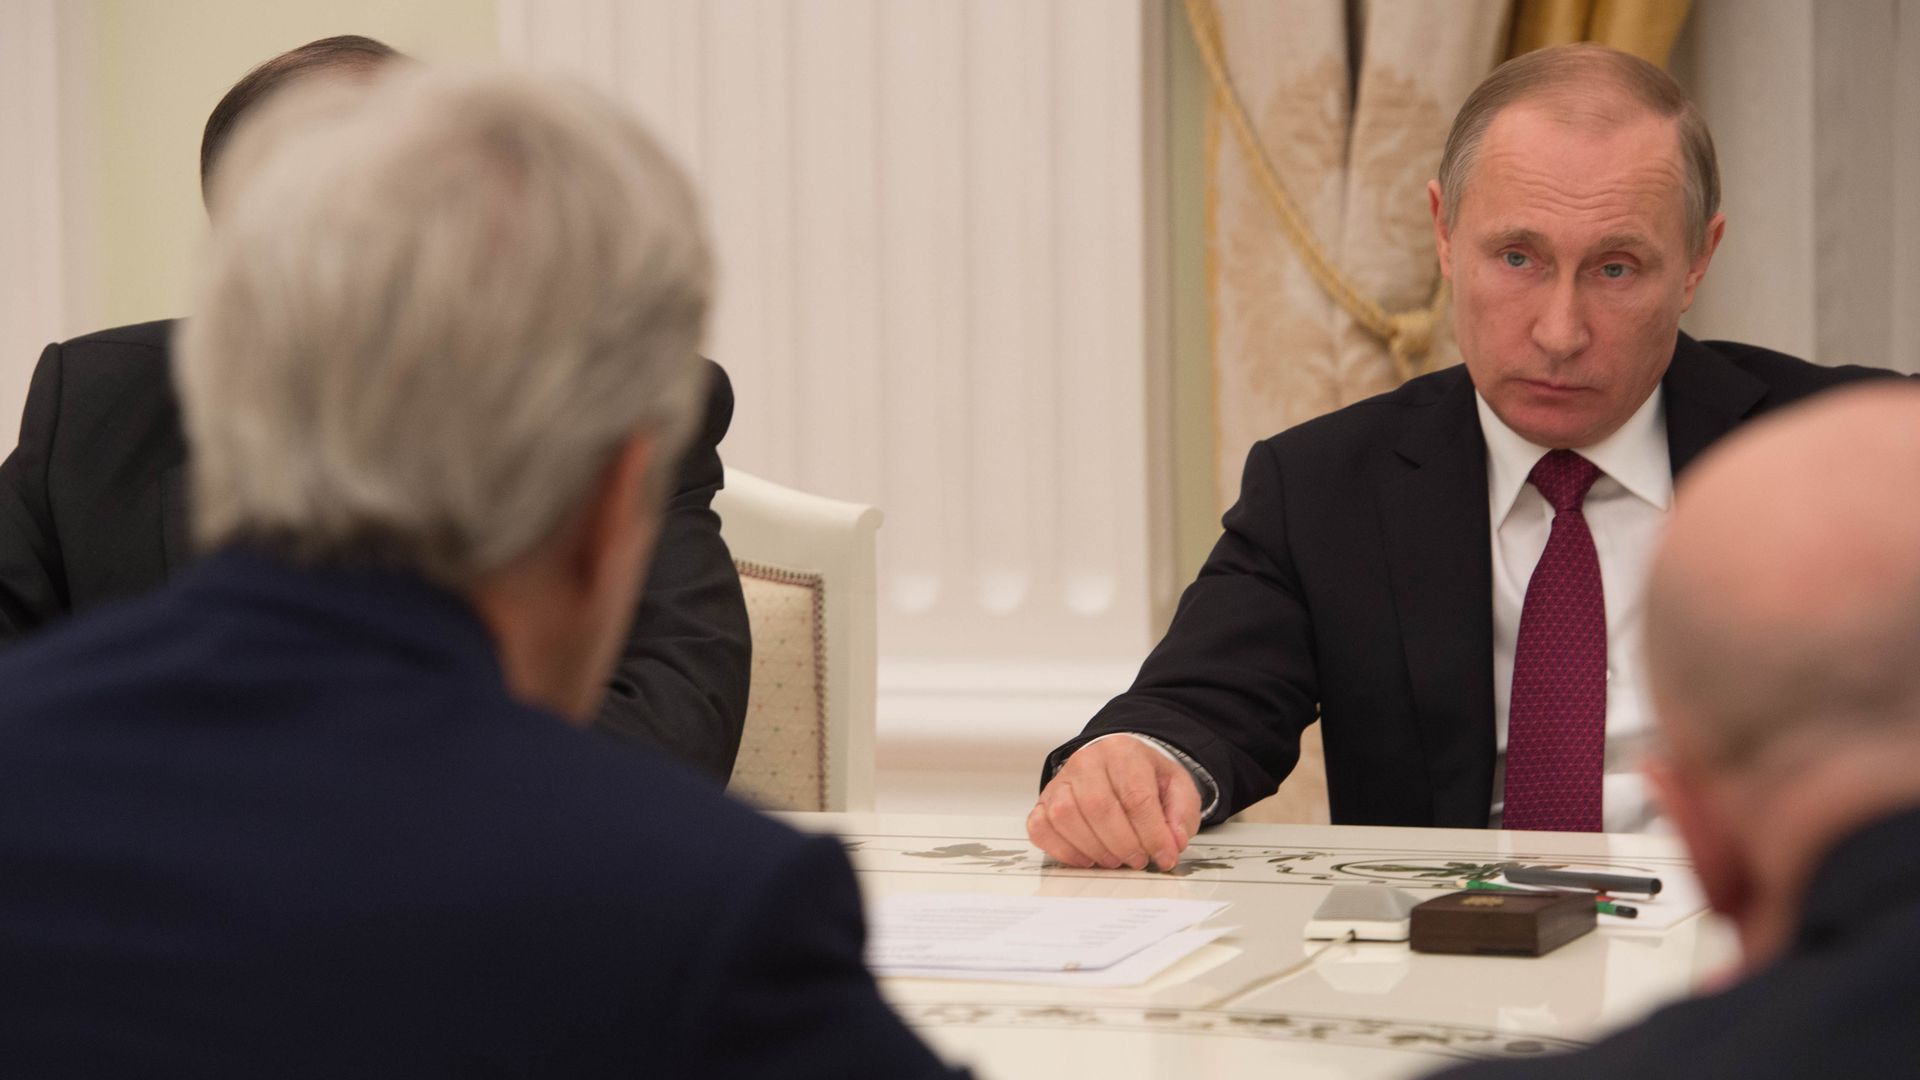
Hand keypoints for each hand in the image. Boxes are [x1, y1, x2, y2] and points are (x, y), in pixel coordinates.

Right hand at [1026, 736, 1201, 870]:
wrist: (1117, 766)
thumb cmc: (1144, 779)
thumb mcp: (1177, 788)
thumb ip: (1181, 814)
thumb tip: (1174, 842)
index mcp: (1123, 751)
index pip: (1135, 796)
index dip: (1153, 834)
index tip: (1165, 856)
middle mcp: (1086, 760)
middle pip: (1098, 808)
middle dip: (1124, 845)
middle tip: (1139, 860)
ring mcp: (1060, 780)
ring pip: (1065, 817)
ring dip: (1095, 849)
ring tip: (1116, 859)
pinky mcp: (1043, 801)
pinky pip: (1040, 827)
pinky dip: (1062, 850)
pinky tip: (1086, 857)